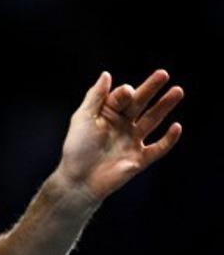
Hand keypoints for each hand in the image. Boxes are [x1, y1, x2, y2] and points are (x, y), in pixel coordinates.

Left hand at [54, 69, 183, 206]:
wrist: (78, 180)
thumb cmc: (76, 148)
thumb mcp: (83, 118)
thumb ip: (95, 97)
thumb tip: (107, 74)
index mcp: (107, 115)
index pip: (122, 97)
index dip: (125, 92)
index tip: (127, 91)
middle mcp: (122, 126)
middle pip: (140, 104)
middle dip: (152, 89)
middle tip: (164, 74)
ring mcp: (132, 142)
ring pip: (152, 121)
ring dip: (165, 106)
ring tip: (177, 91)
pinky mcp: (139, 159)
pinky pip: (158, 148)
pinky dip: (168, 139)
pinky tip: (176, 126)